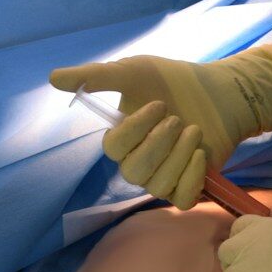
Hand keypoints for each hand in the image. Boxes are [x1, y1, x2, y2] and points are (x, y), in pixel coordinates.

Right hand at [50, 45, 271, 208]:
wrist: (220, 91)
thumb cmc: (174, 81)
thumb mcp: (135, 71)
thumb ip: (95, 77)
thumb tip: (52, 78)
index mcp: (123, 139)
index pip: (113, 149)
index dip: (135, 130)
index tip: (159, 104)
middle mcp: (139, 163)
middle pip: (133, 172)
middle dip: (158, 144)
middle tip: (178, 119)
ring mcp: (163, 177)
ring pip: (157, 186)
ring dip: (179, 156)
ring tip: (194, 130)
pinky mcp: (189, 187)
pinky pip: (182, 199)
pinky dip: (192, 176)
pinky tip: (201, 152)